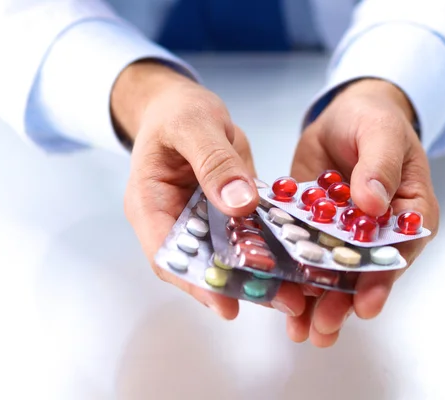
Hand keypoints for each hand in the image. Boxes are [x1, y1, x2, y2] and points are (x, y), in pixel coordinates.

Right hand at [113, 61, 304, 318]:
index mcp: (149, 204)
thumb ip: (214, 161)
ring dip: (259, 274)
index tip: (226, 304)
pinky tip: (295, 259)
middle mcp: (174, 220)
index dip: (195, 283)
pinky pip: (244, 235)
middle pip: (201, 264)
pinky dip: (267, 248)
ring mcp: (200, 220)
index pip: (168, 254)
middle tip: (280, 301)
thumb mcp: (194, 125)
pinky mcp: (223, 214)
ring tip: (294, 292)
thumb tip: (239, 204)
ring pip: (227, 256)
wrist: (180, 105)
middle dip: (238, 286)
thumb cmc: (176, 111)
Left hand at [289, 79, 439, 346]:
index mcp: (410, 213)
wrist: (345, 114)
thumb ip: (380, 165)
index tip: (366, 304)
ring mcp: (345, 233)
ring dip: (318, 301)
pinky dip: (294, 276)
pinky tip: (280, 297)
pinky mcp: (315, 228)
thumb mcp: (382, 133)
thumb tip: (372, 203)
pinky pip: (305, 254)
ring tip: (301, 329)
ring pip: (334, 272)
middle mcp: (379, 232)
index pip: (400, 252)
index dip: (383, 280)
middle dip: (344, 301)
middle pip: (366, 273)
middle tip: (323, 327)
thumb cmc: (375, 120)